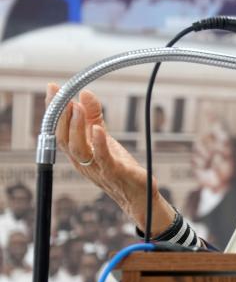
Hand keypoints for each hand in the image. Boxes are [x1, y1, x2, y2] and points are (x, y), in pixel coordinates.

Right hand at [47, 83, 175, 234]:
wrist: (136, 193)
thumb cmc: (116, 165)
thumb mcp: (103, 137)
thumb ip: (93, 116)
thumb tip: (85, 93)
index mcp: (77, 152)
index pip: (59, 129)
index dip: (54, 110)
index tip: (52, 88)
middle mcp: (81, 161)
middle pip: (63, 138)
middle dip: (60, 116)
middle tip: (62, 94)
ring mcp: (96, 168)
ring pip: (78, 149)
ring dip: (75, 127)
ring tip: (76, 108)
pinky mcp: (115, 172)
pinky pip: (103, 158)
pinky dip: (99, 143)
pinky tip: (99, 129)